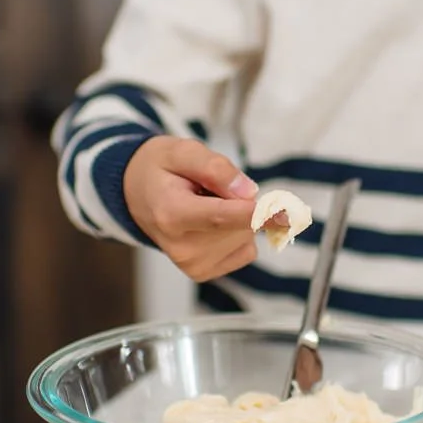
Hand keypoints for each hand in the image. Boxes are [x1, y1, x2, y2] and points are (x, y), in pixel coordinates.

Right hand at [123, 136, 259, 281]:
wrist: (137, 195)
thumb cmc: (159, 171)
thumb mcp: (182, 151)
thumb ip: (215, 167)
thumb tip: (248, 192)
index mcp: (172, 214)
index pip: (222, 217)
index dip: (257, 214)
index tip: (285, 213)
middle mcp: (181, 246)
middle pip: (240, 225)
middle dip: (240, 202)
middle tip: (209, 189)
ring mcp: (192, 264)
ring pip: (246, 238)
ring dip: (237, 218)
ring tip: (204, 205)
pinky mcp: (203, 272)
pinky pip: (245, 250)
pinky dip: (237, 234)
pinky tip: (210, 223)